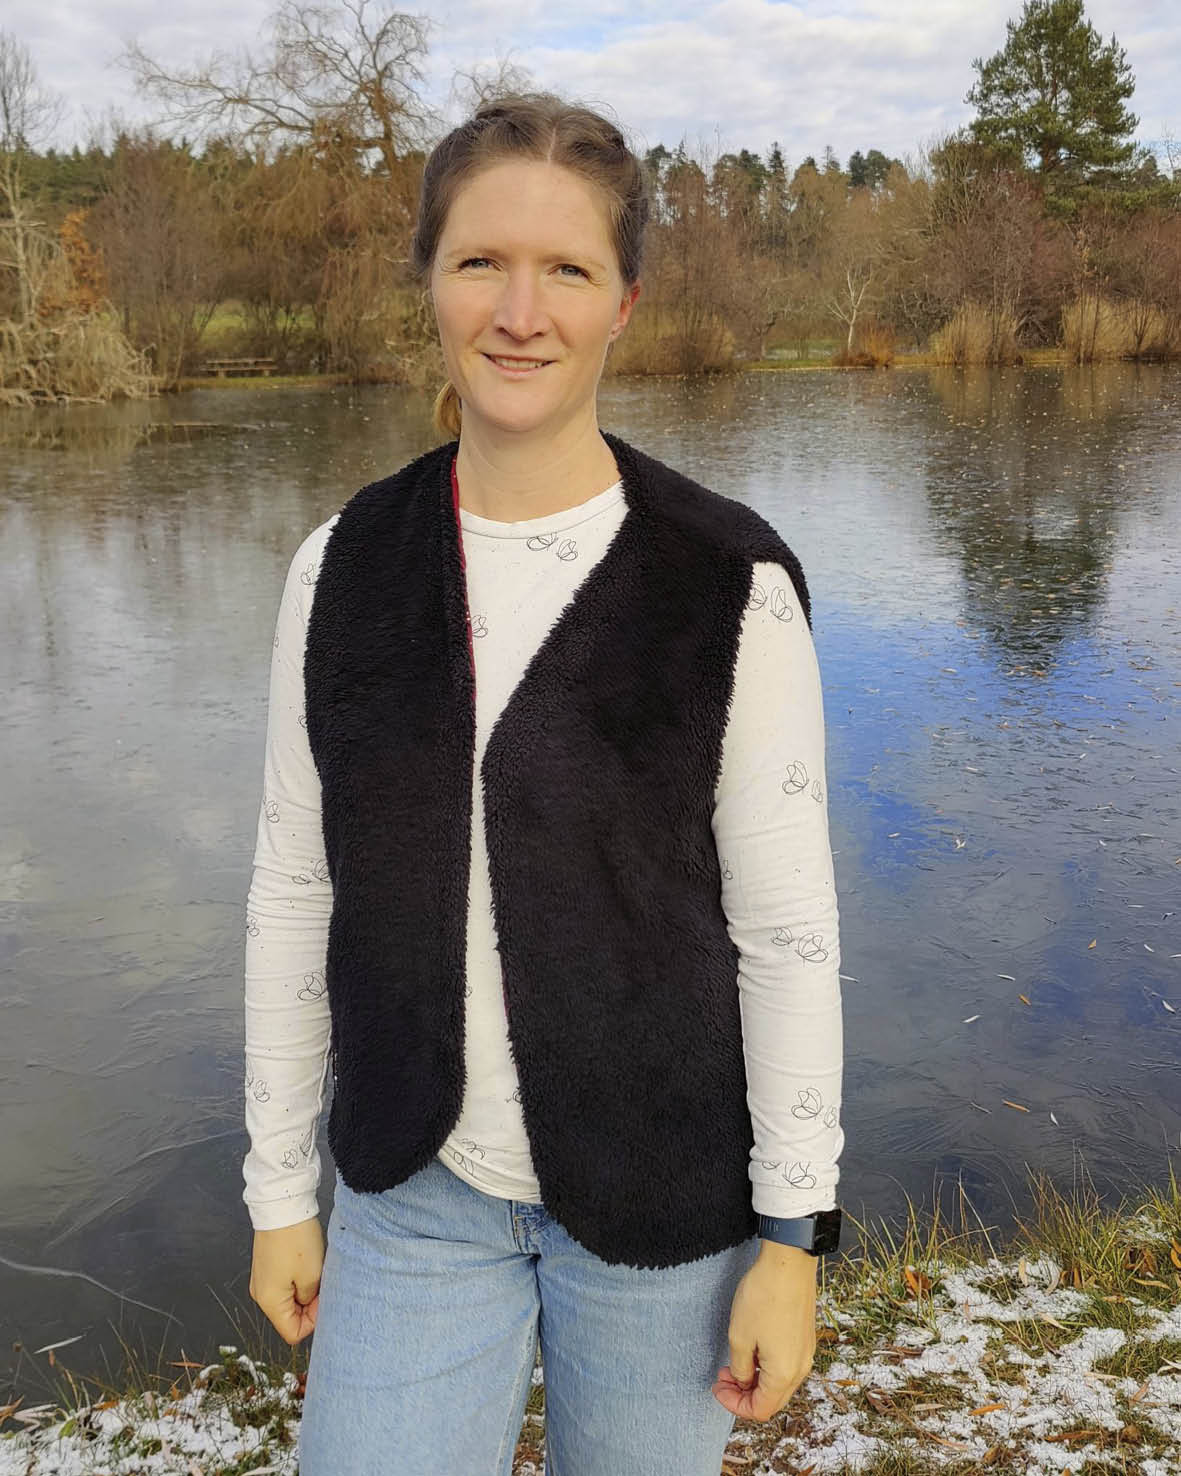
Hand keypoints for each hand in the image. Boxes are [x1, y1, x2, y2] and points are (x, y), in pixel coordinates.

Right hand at [249, 1215, 324, 1345]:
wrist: (281, 1206)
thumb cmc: (295, 1238)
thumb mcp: (312, 1275)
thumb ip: (310, 1300)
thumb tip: (308, 1306)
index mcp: (269, 1302)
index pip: (292, 1333)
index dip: (312, 1321)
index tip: (323, 1300)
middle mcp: (261, 1294)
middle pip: (290, 1316)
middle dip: (310, 1305)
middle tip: (323, 1284)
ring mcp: (263, 1279)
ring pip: (289, 1299)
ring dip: (306, 1290)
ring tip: (315, 1270)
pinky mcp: (267, 1266)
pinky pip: (285, 1284)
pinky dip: (299, 1278)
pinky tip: (308, 1263)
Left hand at [712, 1241, 817, 1421]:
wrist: (788, 1262)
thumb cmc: (762, 1296)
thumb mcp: (739, 1336)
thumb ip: (739, 1368)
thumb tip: (743, 1381)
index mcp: (784, 1374)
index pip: (760, 1409)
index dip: (735, 1405)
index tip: (718, 1386)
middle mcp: (801, 1368)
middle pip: (772, 1400)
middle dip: (744, 1394)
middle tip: (723, 1377)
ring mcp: (806, 1352)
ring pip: (780, 1383)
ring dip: (755, 1379)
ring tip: (734, 1361)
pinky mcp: (805, 1337)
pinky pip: (787, 1365)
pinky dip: (767, 1366)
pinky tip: (753, 1347)